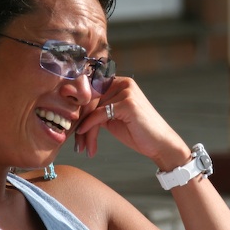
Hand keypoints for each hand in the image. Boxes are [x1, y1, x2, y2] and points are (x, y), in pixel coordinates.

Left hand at [74, 77, 190, 168]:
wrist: (160, 144)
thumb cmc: (137, 132)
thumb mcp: (112, 117)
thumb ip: (97, 110)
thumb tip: (73, 111)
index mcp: (119, 82)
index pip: (89, 91)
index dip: (77, 109)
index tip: (69, 127)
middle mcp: (122, 82)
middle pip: (89, 100)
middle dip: (79, 122)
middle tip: (76, 143)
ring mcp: (126, 91)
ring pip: (93, 109)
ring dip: (85, 131)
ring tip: (82, 147)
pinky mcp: (127, 103)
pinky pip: (99, 114)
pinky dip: (90, 127)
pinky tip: (86, 141)